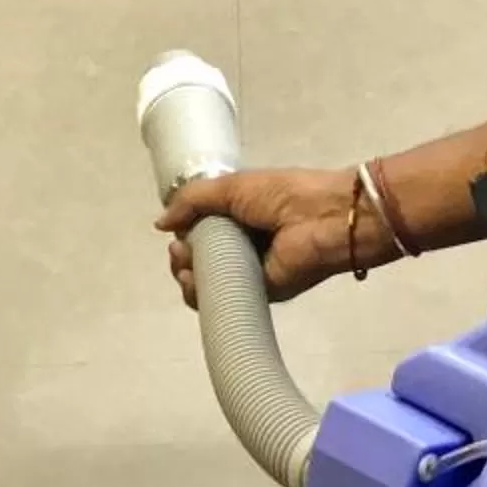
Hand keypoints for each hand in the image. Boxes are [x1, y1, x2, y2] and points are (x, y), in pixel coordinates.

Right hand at [156, 166, 385, 307]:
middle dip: (180, 257)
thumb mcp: (233, 186)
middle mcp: (241, 246)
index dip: (182, 233)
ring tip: (187, 262)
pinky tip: (194, 280)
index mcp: (238, 217)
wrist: (326, 219)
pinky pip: (220, 300)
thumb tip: (160, 223)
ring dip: (186, 274)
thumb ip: (193, 201)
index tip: (175, 231)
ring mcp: (248, 272)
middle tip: (181, 249)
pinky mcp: (257, 295)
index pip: (198, 232)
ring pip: (204, 282)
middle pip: (197, 260)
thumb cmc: (284, 195)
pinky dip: (200, 295)